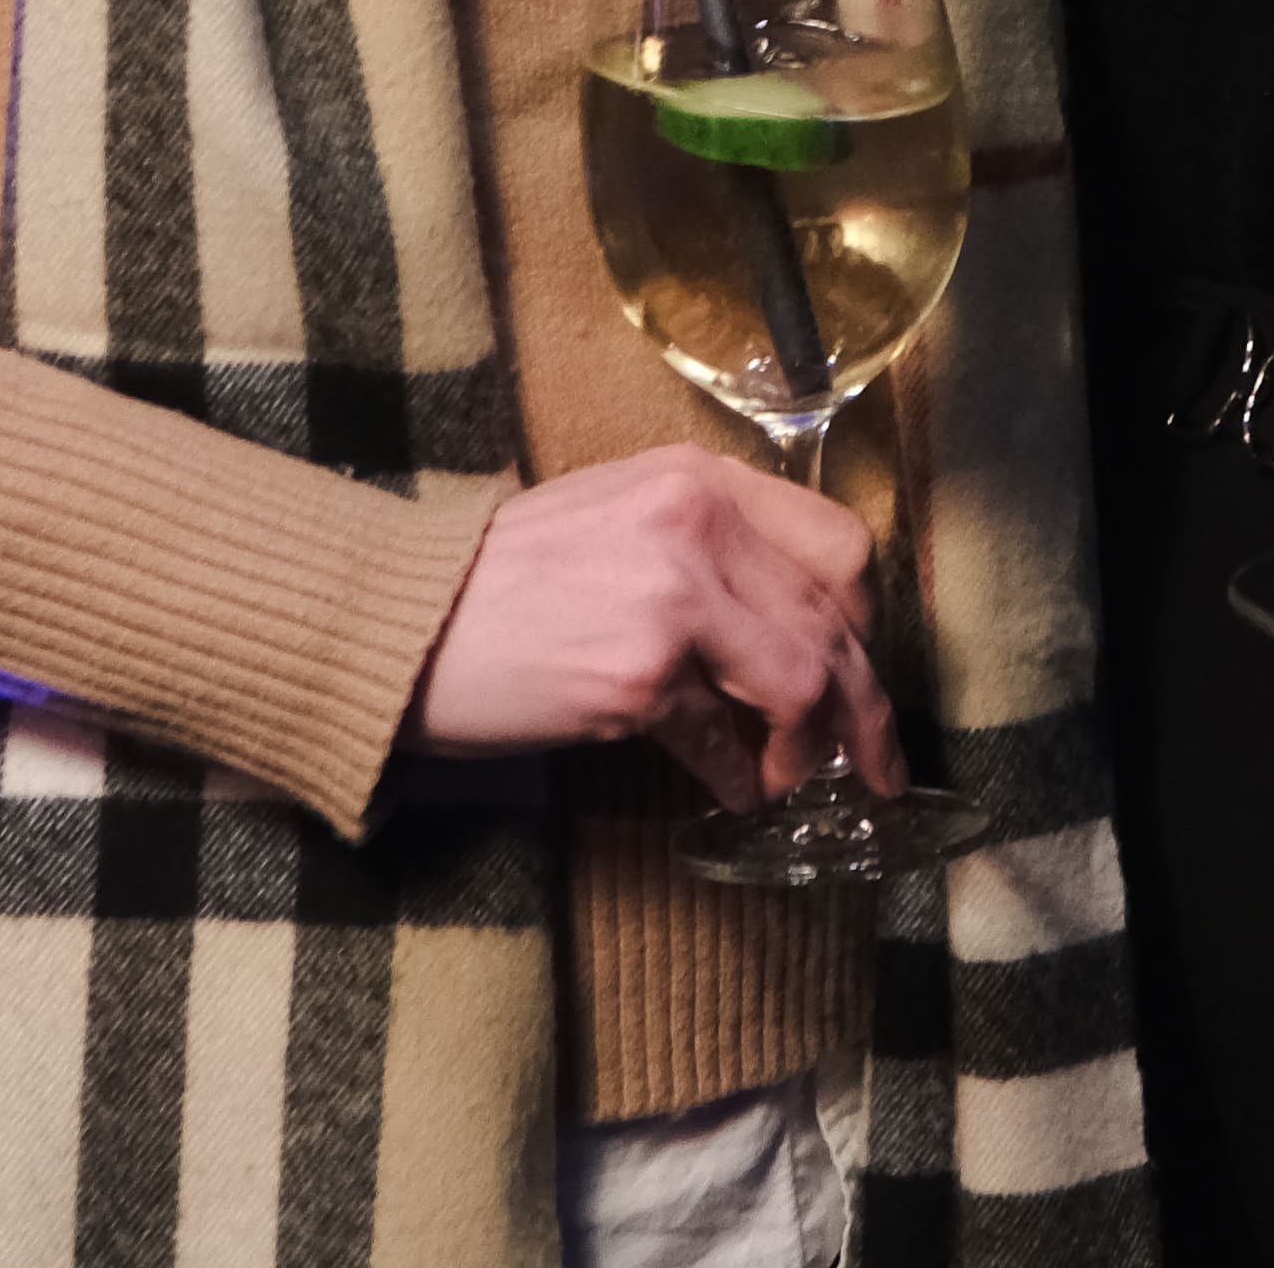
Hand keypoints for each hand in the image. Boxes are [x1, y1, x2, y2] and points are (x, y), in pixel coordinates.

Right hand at [406, 447, 899, 804]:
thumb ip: (710, 549)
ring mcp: (671, 599)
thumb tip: (794, 629)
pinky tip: (736, 795)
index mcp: (697, 479)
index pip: (838, 545)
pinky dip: (740, 780)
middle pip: (834, 622)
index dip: (863, 621)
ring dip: (810, 749)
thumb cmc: (503, 579)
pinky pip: (723, 743)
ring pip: (803, 683)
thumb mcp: (619, 518)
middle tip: (872, 761)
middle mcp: (695, 524)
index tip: (862, 669)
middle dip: (864, 705)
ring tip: (793, 782)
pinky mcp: (639, 677)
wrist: (402, 619)